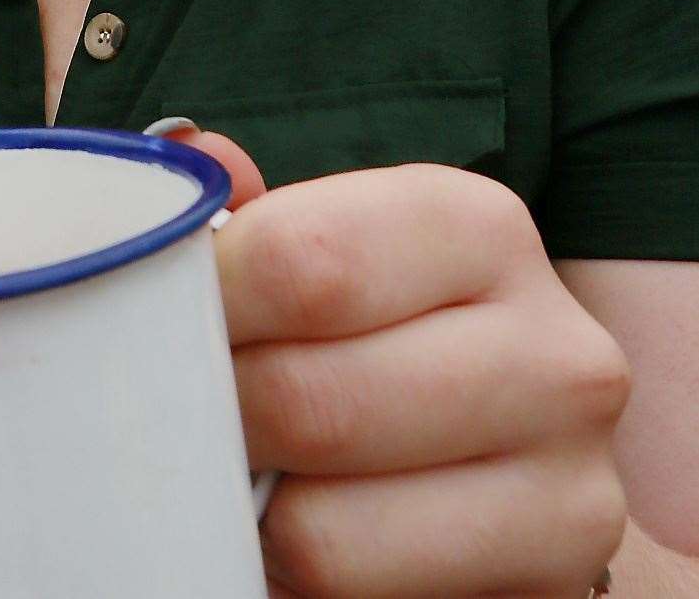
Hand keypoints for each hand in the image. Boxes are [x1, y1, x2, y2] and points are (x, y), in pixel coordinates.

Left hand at [178, 131, 628, 597]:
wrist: (483, 454)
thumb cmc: (368, 331)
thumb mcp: (316, 248)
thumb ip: (248, 218)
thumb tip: (200, 166)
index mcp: (475, 227)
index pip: (299, 262)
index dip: (194, 304)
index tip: (150, 323)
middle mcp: (555, 349)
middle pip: (306, 402)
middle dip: (206, 417)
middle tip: (173, 414)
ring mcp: (572, 484)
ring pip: (322, 528)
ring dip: (245, 508)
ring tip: (237, 470)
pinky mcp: (552, 585)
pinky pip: (353, 597)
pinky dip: (290, 575)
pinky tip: (292, 527)